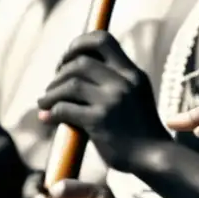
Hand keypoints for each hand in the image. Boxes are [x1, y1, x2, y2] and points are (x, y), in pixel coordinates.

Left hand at [36, 31, 165, 166]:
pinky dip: (52, 111)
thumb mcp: (135, 95)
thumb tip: (77, 71)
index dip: (79, 43)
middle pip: (81, 61)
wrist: (154, 157)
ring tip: (44, 102)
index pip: (103, 40)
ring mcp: (112, 101)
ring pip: (70, 83)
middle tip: (52, 84)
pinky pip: (65, 108)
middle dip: (60, 71)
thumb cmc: (140, 129)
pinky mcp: (99, 121)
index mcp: (132, 73)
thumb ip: (115, 81)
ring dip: (51, 92)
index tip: (67, 57)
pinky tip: (47, 117)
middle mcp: (124, 82)